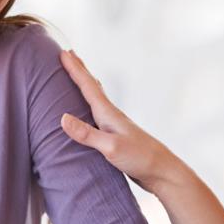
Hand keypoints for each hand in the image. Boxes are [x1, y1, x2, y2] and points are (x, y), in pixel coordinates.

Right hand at [59, 50, 176, 192]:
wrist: (162, 171)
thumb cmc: (139, 158)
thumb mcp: (110, 148)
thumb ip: (87, 134)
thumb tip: (62, 118)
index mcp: (108, 114)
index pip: (87, 86)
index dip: (75, 69)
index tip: (63, 52)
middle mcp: (111, 115)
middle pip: (92, 87)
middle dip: (79, 70)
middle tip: (68, 53)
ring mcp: (114, 125)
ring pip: (96, 98)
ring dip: (85, 84)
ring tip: (78, 75)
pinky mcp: (115, 136)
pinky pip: (97, 112)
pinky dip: (90, 102)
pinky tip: (90, 108)